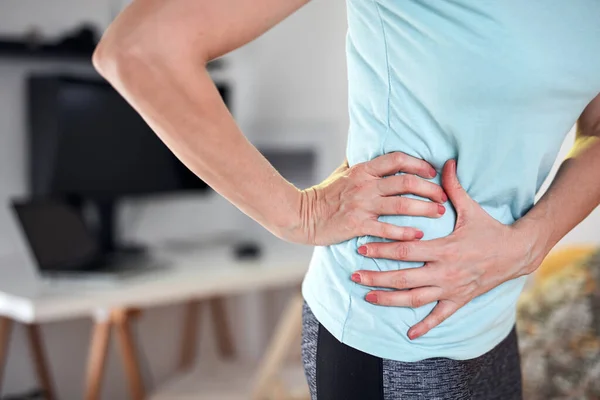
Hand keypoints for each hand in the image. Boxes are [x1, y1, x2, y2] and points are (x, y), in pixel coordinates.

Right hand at [297, 153, 447, 245]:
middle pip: (406, 182)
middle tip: (443, 197)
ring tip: (439, 213)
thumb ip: (359, 163)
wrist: (303, 215)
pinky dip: (404, 232)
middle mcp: (365, 185)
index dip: (419, 164)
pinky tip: (418, 234)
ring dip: (424, 208)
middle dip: (430, 189)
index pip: (397, 160)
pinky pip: (386, 228)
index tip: (432, 173)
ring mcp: (362, 205)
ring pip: (401, 205)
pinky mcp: (357, 224)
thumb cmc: (324, 195)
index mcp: (363, 170)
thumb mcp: (341, 172)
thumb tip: (370, 149)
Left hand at [350, 159, 545, 339]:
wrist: (517, 253)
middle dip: (376, 277)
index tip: (361, 248)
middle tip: (354, 275)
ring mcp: (452, 289)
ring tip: (367, 297)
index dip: (382, 250)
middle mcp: (445, 271)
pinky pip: (440, 316)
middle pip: (403, 277)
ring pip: (415, 298)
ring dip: (389, 299)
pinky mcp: (460, 300)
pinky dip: (425, 326)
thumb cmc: (490, 229)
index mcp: (445, 248)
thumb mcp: (471, 208)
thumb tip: (445, 161)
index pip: (406, 250)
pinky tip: (409, 334)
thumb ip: (453, 187)